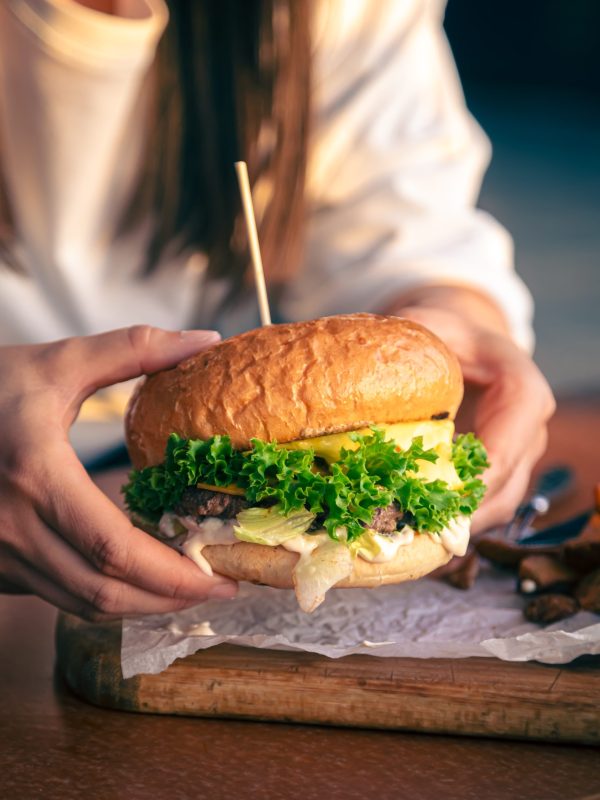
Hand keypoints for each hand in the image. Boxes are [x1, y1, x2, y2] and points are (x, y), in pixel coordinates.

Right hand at [0, 326, 237, 619]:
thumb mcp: (57, 360)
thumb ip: (134, 349)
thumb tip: (205, 339)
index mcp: (35, 475)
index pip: (114, 548)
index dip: (173, 574)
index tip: (221, 576)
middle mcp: (11, 526)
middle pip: (103, 590)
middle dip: (169, 598)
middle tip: (218, 586)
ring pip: (77, 602)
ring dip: (138, 604)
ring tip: (184, 586)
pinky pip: (54, 593)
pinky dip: (100, 594)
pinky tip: (132, 575)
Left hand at [388, 303, 554, 532]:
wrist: (459, 341)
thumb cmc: (444, 331)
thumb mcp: (427, 324)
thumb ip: (406, 345)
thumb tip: (356, 376)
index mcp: (522, 391)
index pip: (510, 444)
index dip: (478, 478)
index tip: (441, 500)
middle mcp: (526, 432)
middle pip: (503, 488)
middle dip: (456, 513)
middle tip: (409, 530)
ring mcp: (513, 459)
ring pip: (492, 508)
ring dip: (449, 525)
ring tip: (402, 537)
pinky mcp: (492, 476)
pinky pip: (476, 508)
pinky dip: (443, 520)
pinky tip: (404, 527)